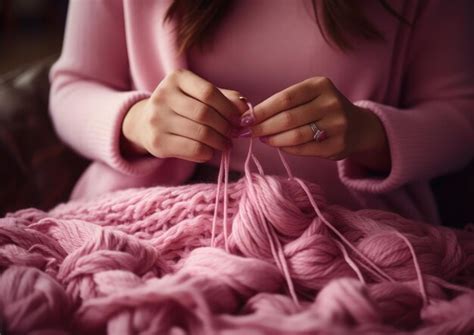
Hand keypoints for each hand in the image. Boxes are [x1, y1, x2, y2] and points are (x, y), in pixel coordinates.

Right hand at [121, 69, 246, 162]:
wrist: (145, 122)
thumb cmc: (182, 107)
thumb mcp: (199, 95)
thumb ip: (224, 98)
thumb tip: (245, 109)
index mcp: (176, 78)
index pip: (208, 92)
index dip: (228, 108)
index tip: (239, 119)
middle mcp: (163, 96)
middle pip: (205, 114)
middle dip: (225, 127)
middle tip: (234, 134)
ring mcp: (157, 120)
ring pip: (200, 133)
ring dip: (220, 142)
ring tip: (226, 144)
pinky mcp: (157, 142)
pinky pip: (192, 149)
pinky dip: (207, 152)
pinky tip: (210, 151)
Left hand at [248, 77, 390, 171]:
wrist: (358, 126)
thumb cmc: (322, 109)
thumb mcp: (309, 96)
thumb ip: (285, 103)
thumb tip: (251, 118)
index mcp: (320, 85)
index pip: (284, 98)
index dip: (262, 110)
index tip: (245, 119)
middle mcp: (331, 103)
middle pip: (287, 118)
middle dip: (263, 127)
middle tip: (249, 132)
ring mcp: (336, 125)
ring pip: (295, 136)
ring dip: (273, 139)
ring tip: (263, 139)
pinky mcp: (337, 145)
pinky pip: (304, 149)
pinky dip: (286, 148)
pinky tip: (279, 145)